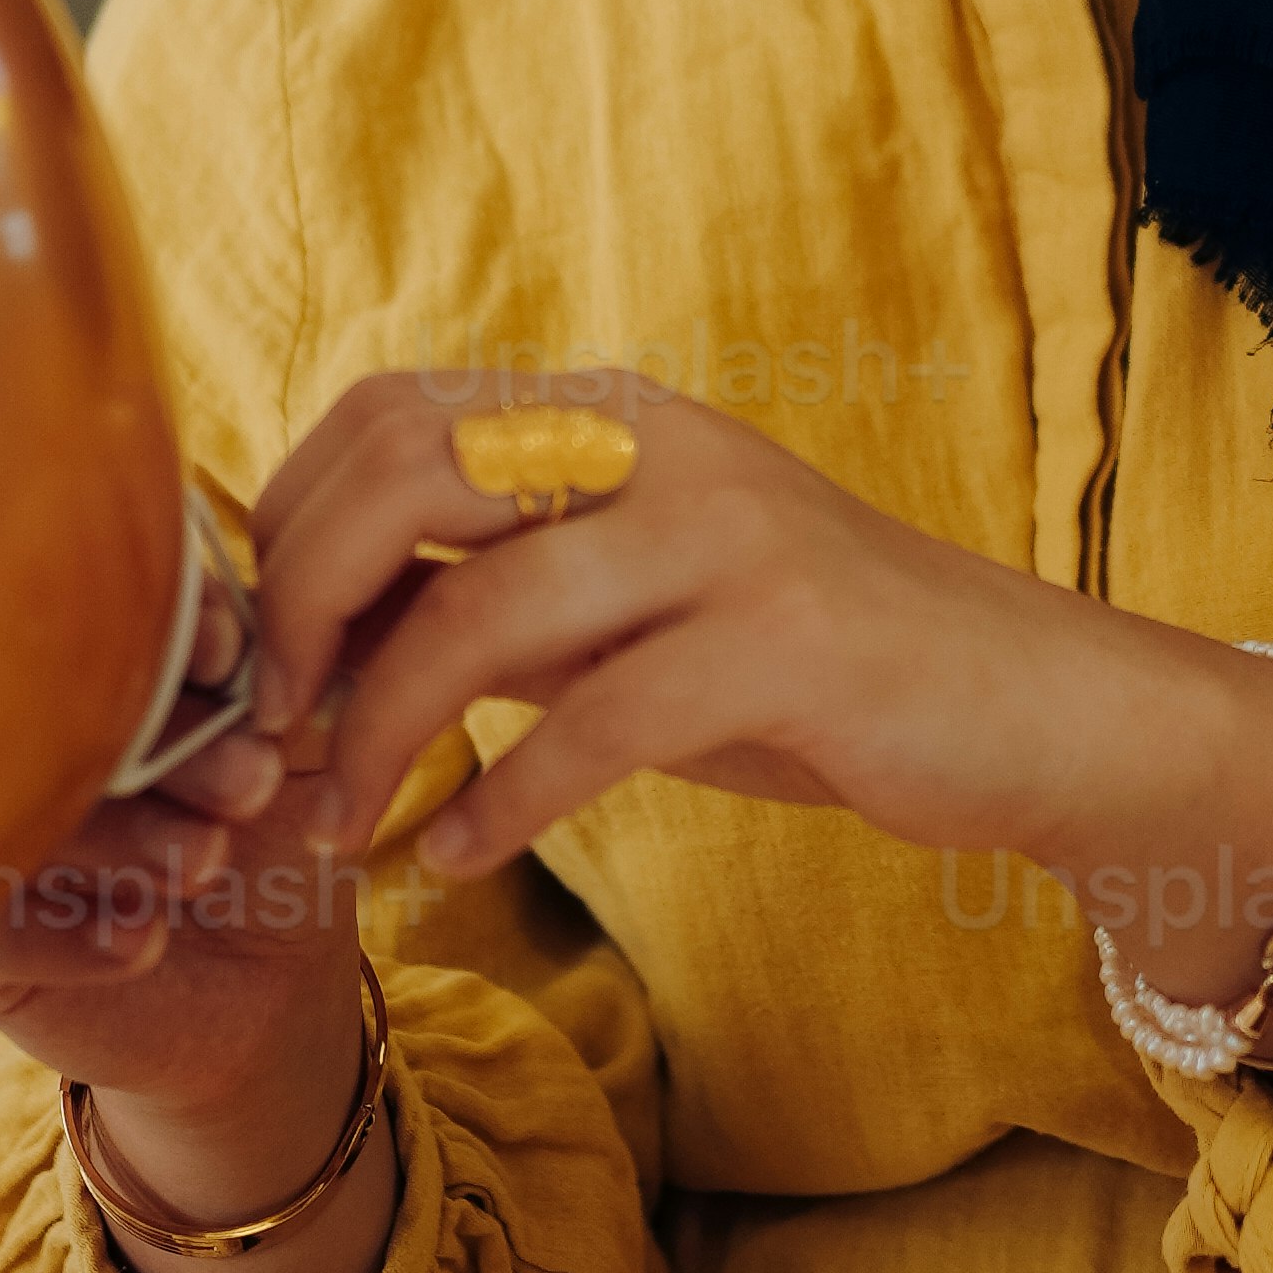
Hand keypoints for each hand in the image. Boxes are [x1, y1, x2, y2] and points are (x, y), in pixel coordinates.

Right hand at [0, 572, 387, 1272]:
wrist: (269, 989)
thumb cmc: (277, 838)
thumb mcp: (291, 746)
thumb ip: (265, 675)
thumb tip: (241, 629)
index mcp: (95, 668)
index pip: (103, 617)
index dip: (165, 626)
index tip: (231, 656)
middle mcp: (21, 742)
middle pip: (59, 716)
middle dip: (160, 743)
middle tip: (250, 782)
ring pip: (22, 818)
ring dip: (119, 837)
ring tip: (206, 861)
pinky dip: (70, 936)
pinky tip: (144, 939)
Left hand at [255, 372, 1272, 1069]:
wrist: (1025, 706)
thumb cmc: (804, 667)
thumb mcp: (627, 612)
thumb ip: (489, 599)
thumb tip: (306, 637)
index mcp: (602, 412)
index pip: (382, 414)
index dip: (283, 531)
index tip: (247, 665)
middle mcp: (653, 441)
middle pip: (403, 475)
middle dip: (298, 614)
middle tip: (268, 744)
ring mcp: (725, 533)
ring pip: (478, 608)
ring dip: (375, 735)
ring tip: (336, 832)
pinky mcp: (786, 642)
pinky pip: (594, 721)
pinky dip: (498, 802)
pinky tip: (452, 859)